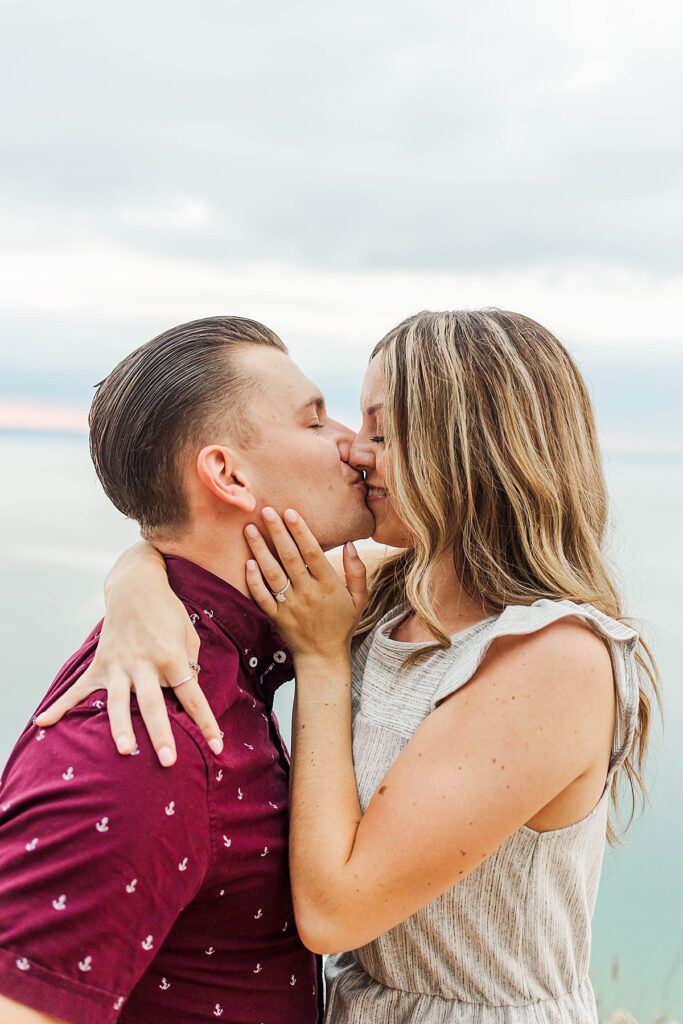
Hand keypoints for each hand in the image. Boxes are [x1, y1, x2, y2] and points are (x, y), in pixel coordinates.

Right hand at [35, 549, 222, 766]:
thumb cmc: (168, 612)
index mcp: (172, 657)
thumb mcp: (189, 635)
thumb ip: (188, 665)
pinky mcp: (100, 664)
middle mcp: (145, 664)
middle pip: (155, 704)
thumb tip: (186, 690)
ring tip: (123, 750)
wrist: (137, 586)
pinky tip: (44, 723)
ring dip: (121, 726)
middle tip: (168, 761)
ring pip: (119, 701)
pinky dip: (60, 706)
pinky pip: (78, 688)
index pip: (193, 697)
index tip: (217, 746)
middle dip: (161, 734)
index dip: (206, 723)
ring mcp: (120, 665)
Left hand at [244, 507, 366, 660]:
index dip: (300, 531)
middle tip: (266, 510)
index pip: (313, 553)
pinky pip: (261, 597)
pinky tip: (247, 562)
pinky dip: (253, 580)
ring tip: (250, 529)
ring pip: (272, 574)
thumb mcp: (359, 598)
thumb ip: (357, 570)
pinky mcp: (276, 617)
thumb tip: (350, 543)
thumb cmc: (342, 623)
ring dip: (259, 550)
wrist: (323, 657)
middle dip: (277, 532)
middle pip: (290, 558)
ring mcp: (290, 606)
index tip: (290, 512)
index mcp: (329, 586)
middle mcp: (308, 594)